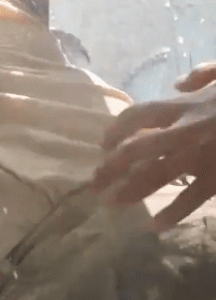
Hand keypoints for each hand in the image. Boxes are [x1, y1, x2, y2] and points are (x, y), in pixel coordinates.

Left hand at [92, 62, 215, 229]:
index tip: (103, 144)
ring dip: (134, 190)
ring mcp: (206, 156)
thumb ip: (205, 75)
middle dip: (113, 166)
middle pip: (138, 149)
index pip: (139, 115)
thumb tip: (179, 85)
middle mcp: (190, 131)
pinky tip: (157, 224)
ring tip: (112, 204)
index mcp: (189, 106)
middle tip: (95, 182)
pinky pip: (195, 196)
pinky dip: (175, 211)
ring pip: (160, 175)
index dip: (117, 129)